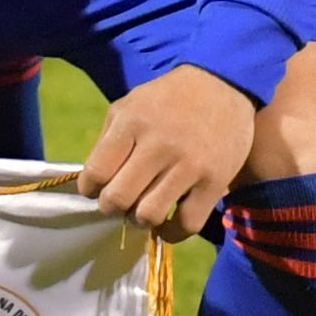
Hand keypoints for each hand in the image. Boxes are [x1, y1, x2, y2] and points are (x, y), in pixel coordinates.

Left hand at [79, 64, 257, 239]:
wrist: (224, 83)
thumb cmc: (169, 98)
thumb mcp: (131, 104)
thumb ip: (108, 140)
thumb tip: (93, 183)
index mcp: (132, 123)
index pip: (95, 173)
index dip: (90, 188)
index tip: (99, 188)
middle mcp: (159, 145)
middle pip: (117, 199)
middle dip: (112, 206)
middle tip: (122, 200)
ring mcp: (189, 165)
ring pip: (148, 215)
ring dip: (140, 218)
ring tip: (145, 208)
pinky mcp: (215, 181)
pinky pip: (186, 224)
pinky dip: (172, 232)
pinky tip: (168, 223)